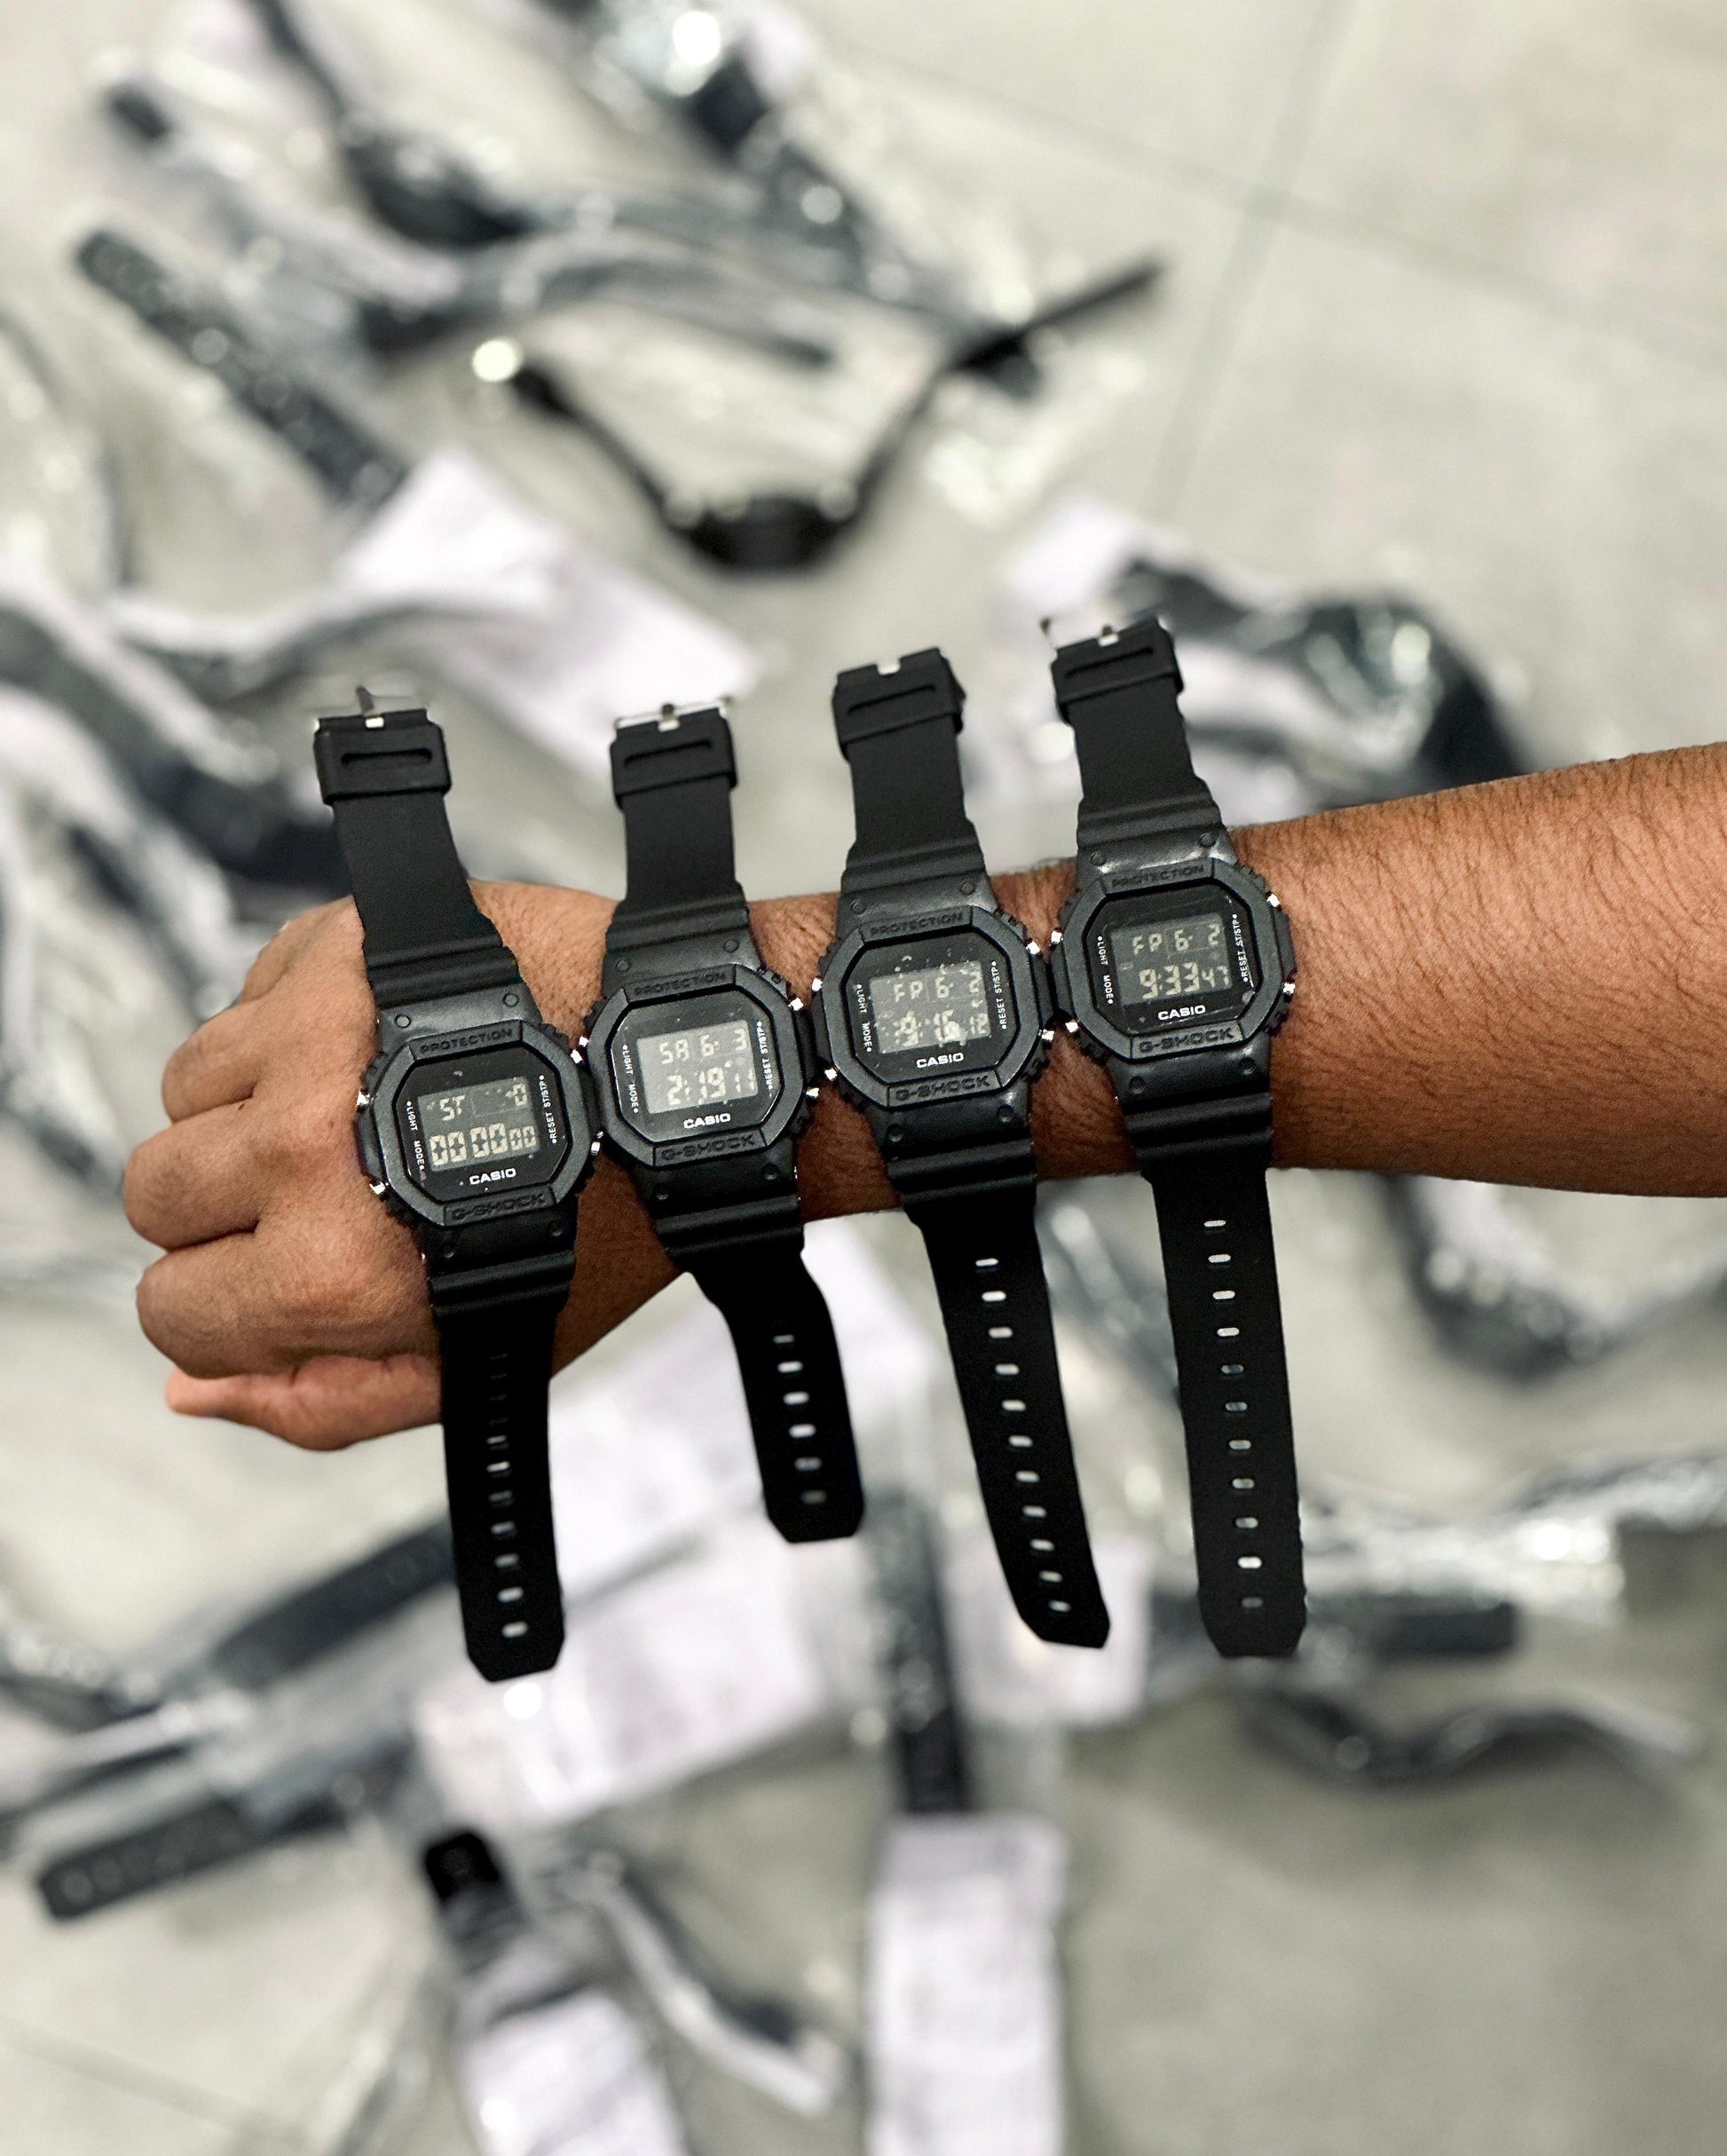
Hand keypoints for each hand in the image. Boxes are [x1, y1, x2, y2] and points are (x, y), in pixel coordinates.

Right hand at [125, 883, 676, 1448]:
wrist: (690, 1080)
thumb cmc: (606, 1221)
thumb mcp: (480, 1362)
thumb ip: (323, 1402)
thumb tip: (189, 1392)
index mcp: (328, 1268)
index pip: (168, 1305)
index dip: (222, 1303)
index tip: (280, 1278)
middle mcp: (302, 1145)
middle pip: (152, 1189)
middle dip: (219, 1208)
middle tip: (325, 1195)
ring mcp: (314, 1033)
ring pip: (186, 1083)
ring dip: (247, 1105)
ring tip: (363, 1114)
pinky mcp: (340, 945)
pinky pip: (247, 993)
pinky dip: (292, 1023)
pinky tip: (384, 1049)